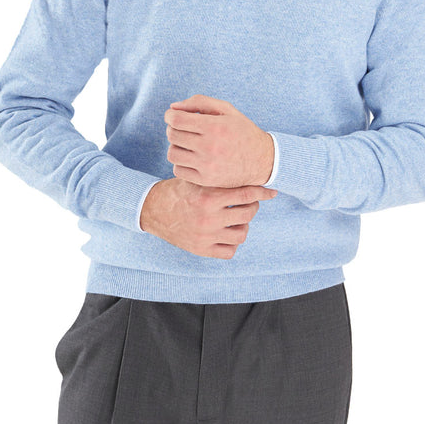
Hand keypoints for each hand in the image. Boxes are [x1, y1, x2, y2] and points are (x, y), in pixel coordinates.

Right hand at [139, 177, 276, 258]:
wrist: (152, 209)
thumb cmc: (178, 190)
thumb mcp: (197, 179)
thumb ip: (220, 178)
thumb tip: (250, 172)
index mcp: (209, 197)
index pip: (245, 194)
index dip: (262, 192)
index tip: (272, 192)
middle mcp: (209, 218)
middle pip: (247, 214)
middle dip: (252, 206)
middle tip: (247, 202)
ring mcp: (206, 236)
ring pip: (241, 234)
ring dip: (243, 225)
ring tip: (236, 218)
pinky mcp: (201, 249)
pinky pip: (230, 251)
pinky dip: (232, 242)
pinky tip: (227, 232)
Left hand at [164, 95, 274, 187]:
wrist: (262, 160)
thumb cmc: (242, 131)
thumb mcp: (227, 110)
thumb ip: (200, 102)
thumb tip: (173, 107)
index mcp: (214, 127)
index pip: (177, 120)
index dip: (170, 115)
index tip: (173, 115)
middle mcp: (209, 147)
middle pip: (172, 135)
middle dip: (173, 128)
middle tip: (182, 128)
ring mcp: (207, 165)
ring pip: (172, 153)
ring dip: (176, 146)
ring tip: (186, 143)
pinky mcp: (206, 180)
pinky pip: (178, 170)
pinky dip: (181, 162)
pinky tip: (191, 157)